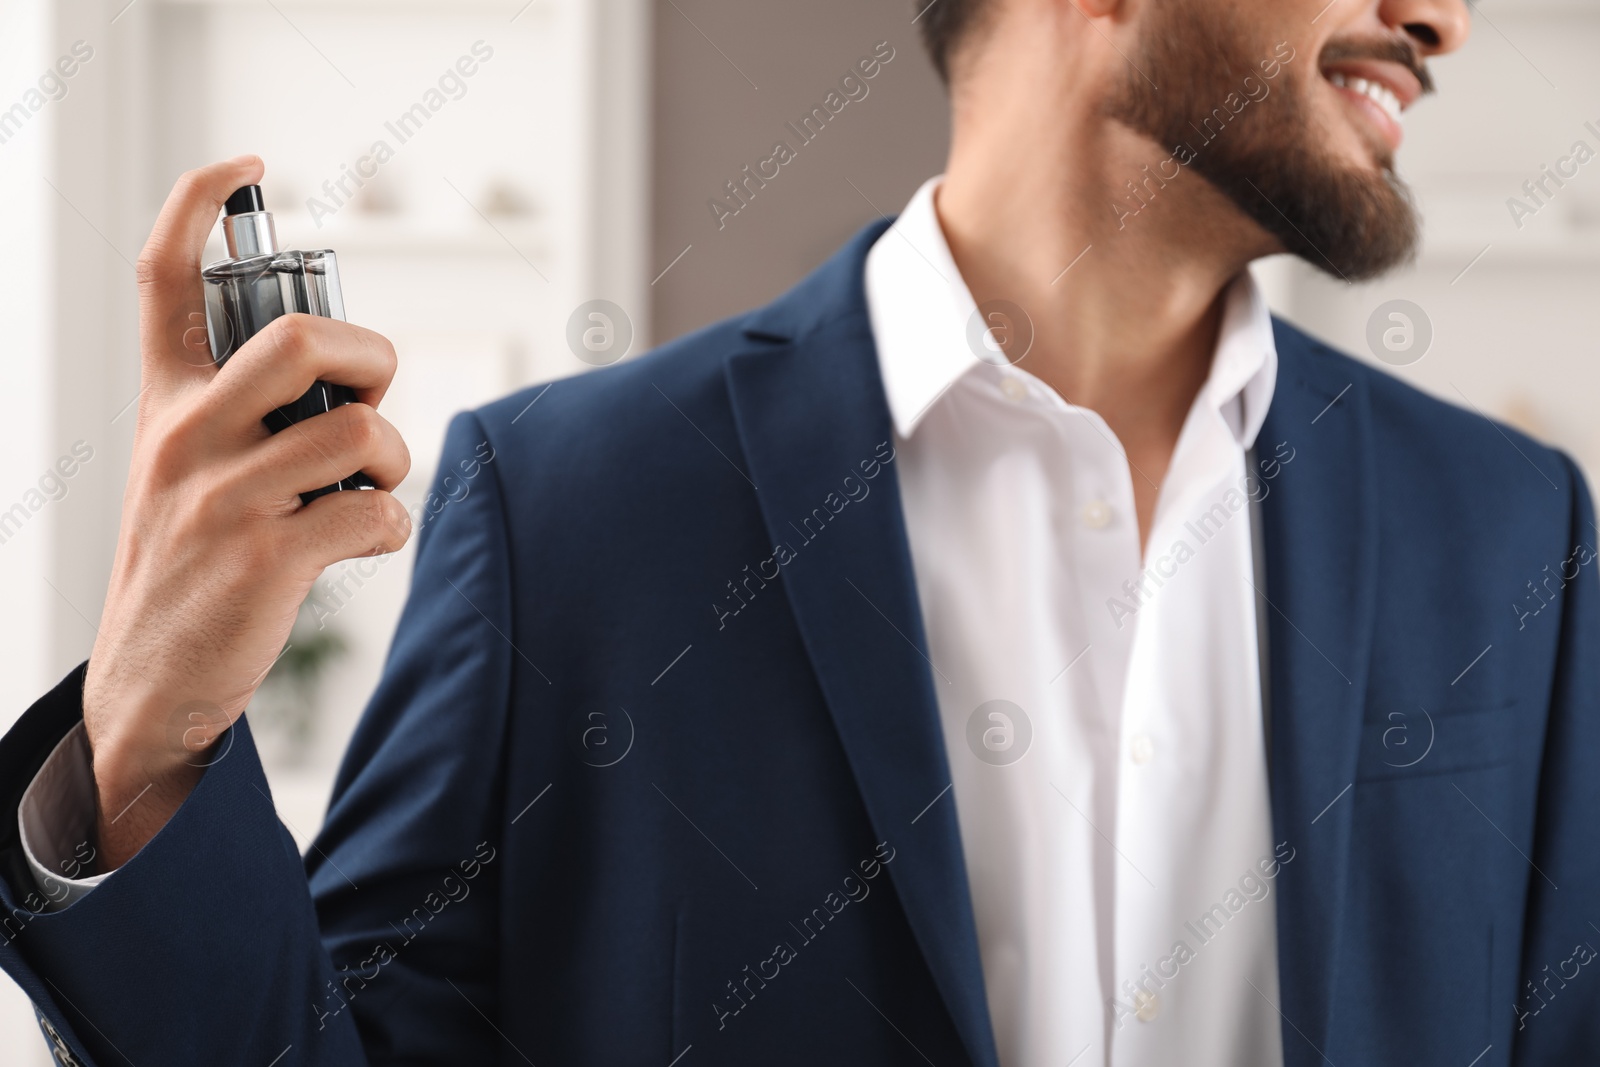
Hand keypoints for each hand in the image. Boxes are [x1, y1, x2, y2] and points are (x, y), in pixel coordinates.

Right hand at [84, 156, 411, 869]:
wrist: (149, 685)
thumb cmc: (191, 565)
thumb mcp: (186, 472)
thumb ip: (244, 414)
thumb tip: (346, 378)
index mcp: (162, 402)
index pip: (162, 277)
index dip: (201, 205)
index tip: (248, 166)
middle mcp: (184, 435)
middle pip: (298, 336)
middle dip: (369, 356)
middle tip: (369, 397)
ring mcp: (223, 496)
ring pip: (357, 429)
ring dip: (392, 458)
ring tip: (370, 487)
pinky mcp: (266, 557)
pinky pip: (374, 510)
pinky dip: (390, 526)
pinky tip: (361, 544)